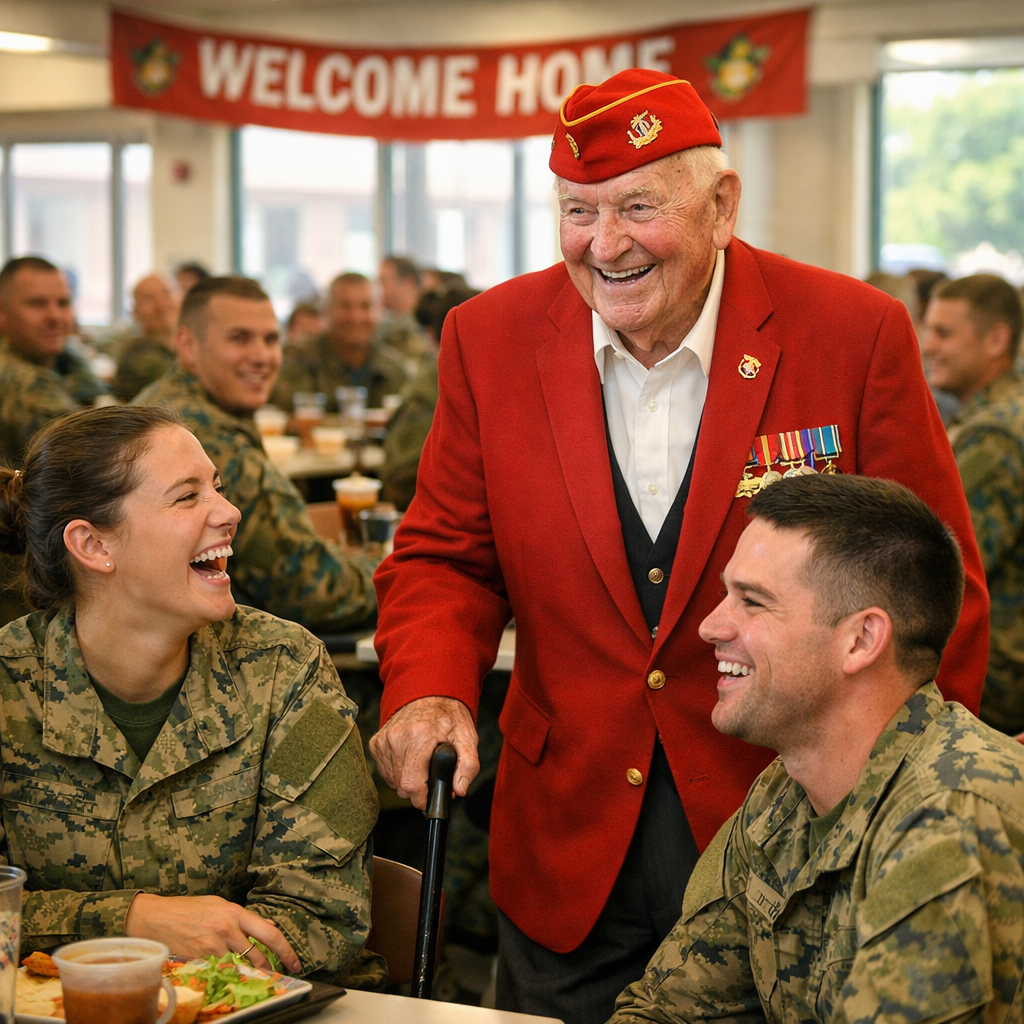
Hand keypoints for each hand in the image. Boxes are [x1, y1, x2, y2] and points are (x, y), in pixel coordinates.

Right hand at [125, 893, 300, 973]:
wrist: (156, 918)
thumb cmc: (189, 909)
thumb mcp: (219, 905)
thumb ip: (244, 918)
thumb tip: (267, 925)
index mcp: (234, 912)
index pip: (268, 933)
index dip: (285, 949)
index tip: (295, 961)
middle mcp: (226, 929)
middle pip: (257, 954)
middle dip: (271, 967)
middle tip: (280, 974)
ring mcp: (212, 946)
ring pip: (240, 965)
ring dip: (250, 972)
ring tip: (258, 976)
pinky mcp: (200, 960)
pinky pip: (221, 971)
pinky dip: (229, 974)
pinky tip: (231, 975)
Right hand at [369, 696, 478, 809]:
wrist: (430, 693)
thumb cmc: (448, 716)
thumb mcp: (467, 737)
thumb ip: (468, 765)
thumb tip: (460, 789)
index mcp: (419, 736)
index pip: (411, 784)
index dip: (423, 798)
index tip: (431, 797)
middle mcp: (397, 737)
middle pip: (401, 786)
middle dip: (418, 789)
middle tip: (431, 775)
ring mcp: (384, 740)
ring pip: (392, 781)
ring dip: (407, 779)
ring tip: (421, 763)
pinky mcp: (376, 742)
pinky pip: (385, 771)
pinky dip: (397, 771)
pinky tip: (409, 758)